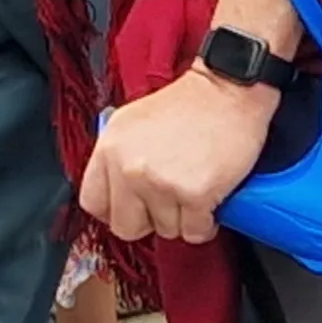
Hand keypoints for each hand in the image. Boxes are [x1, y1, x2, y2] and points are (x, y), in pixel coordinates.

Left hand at [79, 67, 279, 245]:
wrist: (228, 90)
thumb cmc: (189, 104)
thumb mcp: (133, 121)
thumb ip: (117, 157)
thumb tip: (115, 192)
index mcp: (110, 147)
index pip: (93, 202)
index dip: (114, 210)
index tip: (132, 207)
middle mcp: (129, 168)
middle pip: (125, 226)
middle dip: (148, 221)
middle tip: (166, 202)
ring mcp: (160, 183)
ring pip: (165, 231)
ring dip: (182, 219)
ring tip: (192, 190)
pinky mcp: (194, 195)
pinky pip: (194, 232)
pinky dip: (205, 223)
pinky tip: (209, 201)